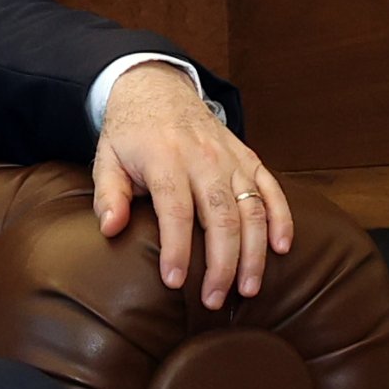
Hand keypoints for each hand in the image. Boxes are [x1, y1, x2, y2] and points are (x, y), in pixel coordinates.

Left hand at [91, 62, 293, 308]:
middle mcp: (204, 159)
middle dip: (222, 263)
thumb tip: (111, 228)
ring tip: (249, 288)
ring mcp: (231, 159)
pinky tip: (281, 248)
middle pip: (221, 216)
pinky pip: (271, 190)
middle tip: (215, 300)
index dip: (177, 248)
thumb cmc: (131, 133)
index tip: (175, 282)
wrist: (160, 88)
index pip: (176, 210)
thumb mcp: (107, 157)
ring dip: (254, 251)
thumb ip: (109, 194)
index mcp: (166, 159)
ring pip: (252, 208)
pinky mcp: (249, 158)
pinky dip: (282, 218)